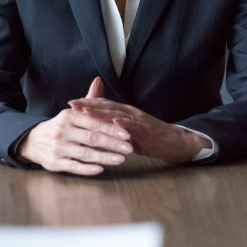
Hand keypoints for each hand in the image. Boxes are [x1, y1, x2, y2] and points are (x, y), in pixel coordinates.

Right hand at [17, 78, 133, 175]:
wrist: (33, 141)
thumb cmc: (60, 126)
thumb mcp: (72, 112)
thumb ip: (88, 99)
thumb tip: (98, 80)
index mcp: (69, 116)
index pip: (94, 122)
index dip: (111, 128)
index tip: (128, 133)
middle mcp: (62, 131)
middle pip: (92, 138)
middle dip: (112, 143)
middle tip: (130, 148)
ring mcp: (58, 147)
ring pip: (85, 154)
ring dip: (105, 157)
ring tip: (122, 159)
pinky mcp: (54, 162)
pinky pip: (73, 166)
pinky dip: (87, 169)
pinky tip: (101, 169)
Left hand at [68, 97, 209, 164]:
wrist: (175, 142)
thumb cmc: (150, 138)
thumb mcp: (129, 132)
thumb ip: (114, 129)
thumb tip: (98, 131)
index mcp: (125, 112)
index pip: (104, 105)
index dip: (87, 103)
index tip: (71, 103)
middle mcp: (130, 112)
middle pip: (107, 106)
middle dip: (88, 105)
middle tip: (72, 104)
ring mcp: (139, 120)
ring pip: (117, 114)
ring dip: (101, 112)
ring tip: (86, 111)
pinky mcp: (147, 130)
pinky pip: (134, 126)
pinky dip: (123, 124)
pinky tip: (113, 123)